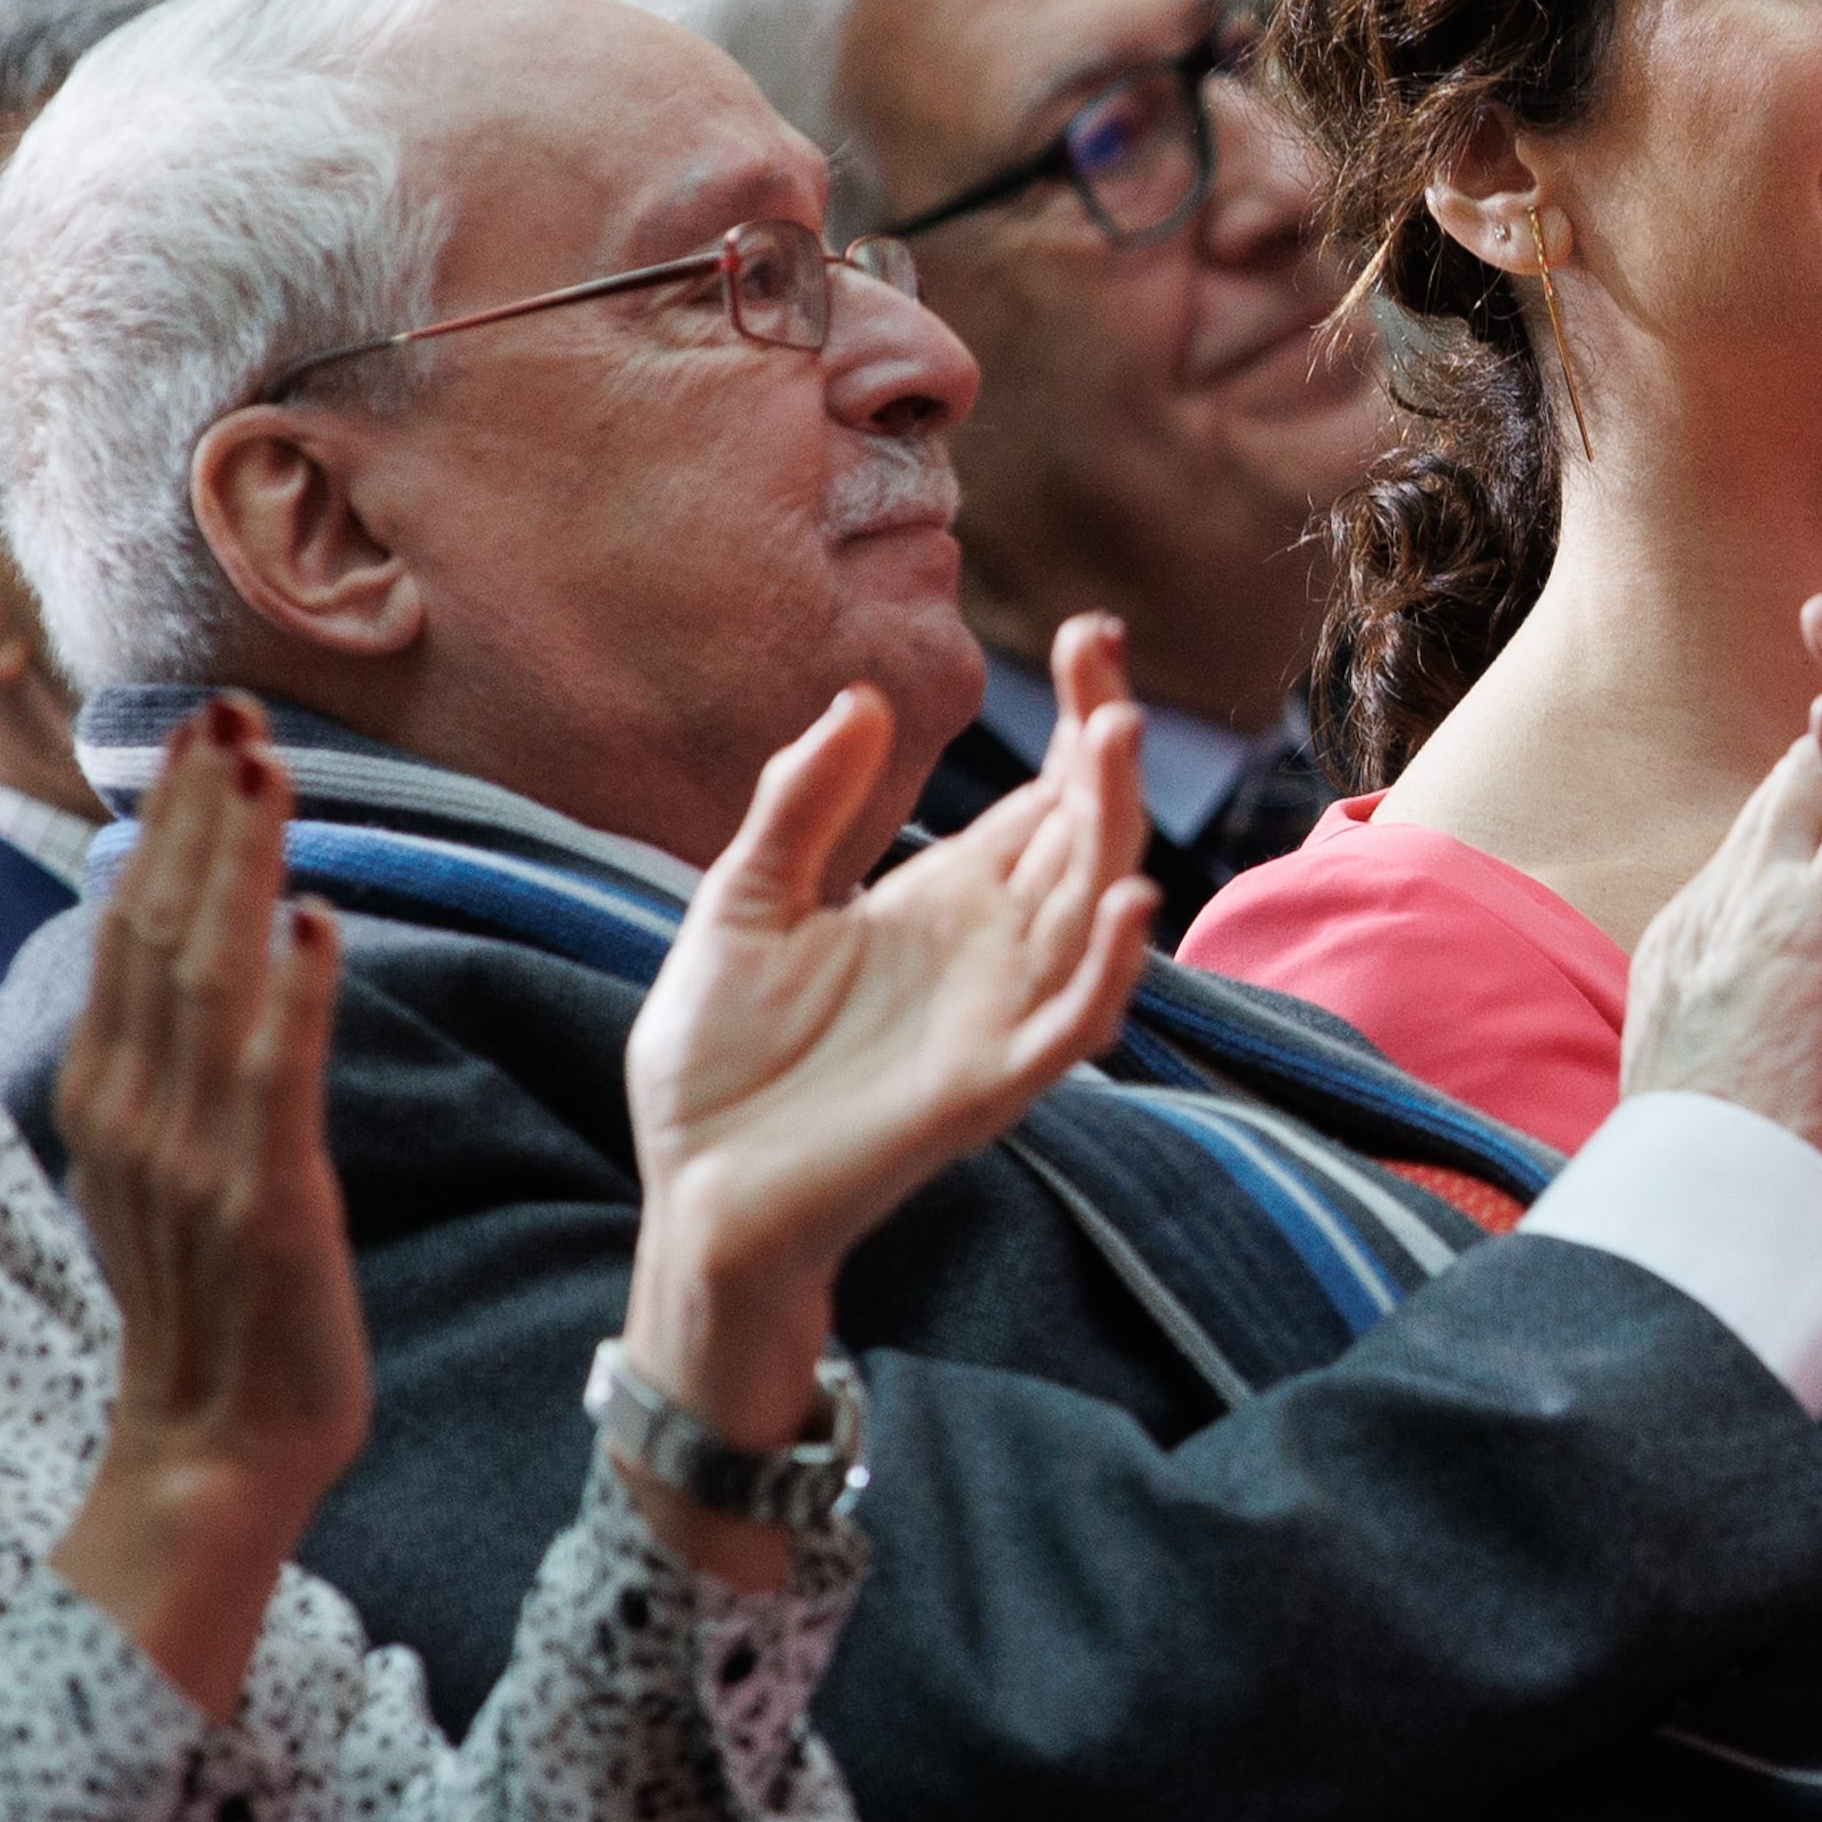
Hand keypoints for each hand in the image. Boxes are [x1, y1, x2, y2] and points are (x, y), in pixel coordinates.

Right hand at [46, 699, 363, 1718]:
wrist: (218, 1447)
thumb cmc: (216, 1301)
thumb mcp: (172, 1163)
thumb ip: (175, 1063)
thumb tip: (201, 951)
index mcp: (109, 1094)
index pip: (134, 929)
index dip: (168, 827)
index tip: (203, 734)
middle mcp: (133, 1111)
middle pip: (161, 930)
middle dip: (198, 814)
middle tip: (235, 708)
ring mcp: (194, 1156)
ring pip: (212, 980)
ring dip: (242, 869)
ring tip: (270, 772)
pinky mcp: (269, 1203)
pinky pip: (278, 1081)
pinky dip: (296, 995)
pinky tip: (320, 922)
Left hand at [618, 613, 1155, 1578]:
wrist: (692, 1189)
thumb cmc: (718, 1059)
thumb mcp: (743, 899)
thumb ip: (800, 805)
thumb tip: (865, 699)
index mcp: (942, 901)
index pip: (1043, 796)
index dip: (1077, 717)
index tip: (1090, 633)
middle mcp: (992, 950)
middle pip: (1083, 834)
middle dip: (1103, 749)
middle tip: (1103, 664)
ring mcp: (998, 1014)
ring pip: (1093, 910)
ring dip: (1115, 827)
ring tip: (1111, 738)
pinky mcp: (987, 1085)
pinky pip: (1073, 1023)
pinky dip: (1111, 970)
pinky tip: (1128, 905)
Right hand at [1617, 727, 1821, 1170]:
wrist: (1680, 1185)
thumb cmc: (1692, 1147)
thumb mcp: (1693, 1055)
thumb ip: (1715, 1009)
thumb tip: (1716, 1000)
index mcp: (1693, 939)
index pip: (1757, 842)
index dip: (1810, 784)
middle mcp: (1720, 903)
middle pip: (1787, 786)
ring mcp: (1758, 906)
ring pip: (1821, 781)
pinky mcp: (1806, 928)